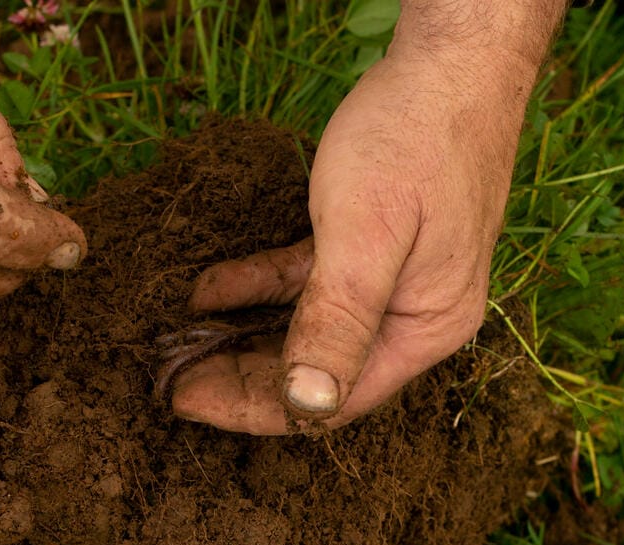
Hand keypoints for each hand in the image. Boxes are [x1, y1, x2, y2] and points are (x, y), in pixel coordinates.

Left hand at [170, 41, 542, 433]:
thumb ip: (337, 319)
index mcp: (426, 328)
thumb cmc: (414, 138)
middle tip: (170, 380)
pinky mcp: (372, 248)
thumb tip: (309, 404)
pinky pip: (306, 282)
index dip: (259, 409)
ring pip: (306, 329)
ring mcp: (394, 282)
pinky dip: (259, 285)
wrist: (453, 58)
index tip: (189, 400)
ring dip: (243, 336)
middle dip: (242, 378)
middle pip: (317, 371)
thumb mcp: (366, 233)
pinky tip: (209, 287)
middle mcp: (414, 316)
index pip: (334, 400)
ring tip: (179, 344)